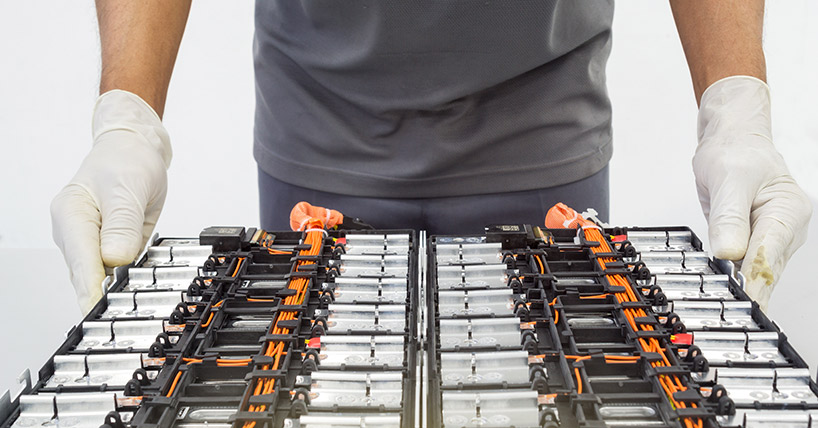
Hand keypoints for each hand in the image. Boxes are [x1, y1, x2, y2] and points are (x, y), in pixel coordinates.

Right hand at [51, 90, 171, 313]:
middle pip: (86, 274)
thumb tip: (115, 259)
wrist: (134, 147)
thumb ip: (122, 225)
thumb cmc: (126, 159)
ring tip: (131, 308)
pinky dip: (123, 279)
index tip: (103, 310)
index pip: (82, 261)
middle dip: (103, 297)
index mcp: (70, 214)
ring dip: (114, 291)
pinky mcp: (106, 245)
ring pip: (99, 275)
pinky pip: (113, 268)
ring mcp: (89, 240)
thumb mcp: (128, 188)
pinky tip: (135, 291)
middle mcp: (74, 230)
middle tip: (120, 320)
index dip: (93, 289)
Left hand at [693, 76, 811, 310]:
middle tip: (729, 317)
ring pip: (757, 273)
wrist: (732, 140)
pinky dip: (735, 280)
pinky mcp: (754, 241)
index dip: (752, 280)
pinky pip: (746, 265)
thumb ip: (728, 216)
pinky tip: (724, 296)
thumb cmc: (735, 151)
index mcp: (788, 210)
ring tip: (725, 314)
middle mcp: (786, 227)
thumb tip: (729, 251)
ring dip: (742, 291)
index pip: (768, 254)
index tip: (740, 301)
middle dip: (748, 293)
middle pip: (766, 269)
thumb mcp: (728, 178)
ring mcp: (772, 237)